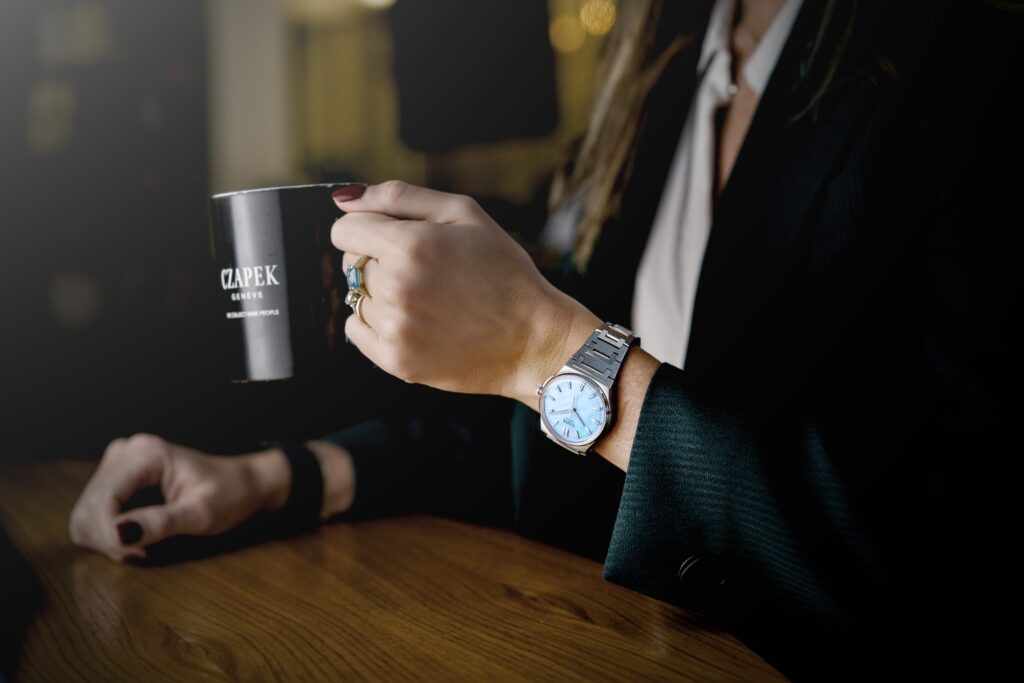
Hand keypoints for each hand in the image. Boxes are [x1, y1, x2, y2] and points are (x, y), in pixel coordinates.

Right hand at [69, 434, 289, 561]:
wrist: (244, 484)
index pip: (104, 498)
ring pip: (85, 513)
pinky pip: (92, 514)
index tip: (135, 553)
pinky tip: (134, 537)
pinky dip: (106, 534)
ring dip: (104, 539)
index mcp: (146, 453)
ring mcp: (119, 464)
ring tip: (141, 545)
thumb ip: (161, 523)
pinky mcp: (117, 480)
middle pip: (89, 507)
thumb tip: (119, 534)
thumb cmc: (230, 494)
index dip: (110, 533)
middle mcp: (126, 452)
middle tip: (141, 553)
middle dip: (109, 539)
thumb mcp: (202, 513)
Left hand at [331, 181, 600, 405]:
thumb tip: (343, 198)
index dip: (367, 228)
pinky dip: (376, 324)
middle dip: (378, 260)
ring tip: (428, 300)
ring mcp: (394, 328)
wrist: (533, 338)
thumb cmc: (504, 270)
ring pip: (357, 297)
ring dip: (382, 294)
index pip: (345, 229)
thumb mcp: (465, 214)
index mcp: (409, 245)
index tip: (392, 237)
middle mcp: (395, 287)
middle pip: (350, 263)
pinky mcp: (395, 360)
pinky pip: (356, 331)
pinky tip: (415, 321)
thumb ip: (400, 197)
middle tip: (425, 271)